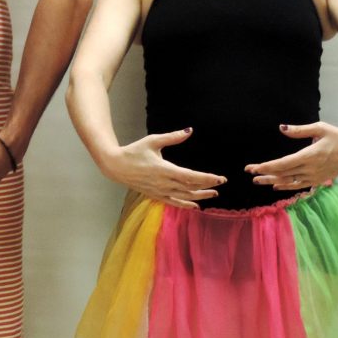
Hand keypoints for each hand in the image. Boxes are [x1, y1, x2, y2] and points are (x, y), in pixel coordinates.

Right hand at [101, 129, 225, 208]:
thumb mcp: (153, 141)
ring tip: (213, 194)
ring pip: (185, 197)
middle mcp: (164, 183)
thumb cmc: (134, 151)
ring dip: (200, 196)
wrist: (116, 166)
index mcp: (165, 169)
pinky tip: (195, 206)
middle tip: (221, 184)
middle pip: (191, 188)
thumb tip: (189, 131)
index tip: (220, 178)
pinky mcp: (156, 195)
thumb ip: (172, 137)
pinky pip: (174, 202)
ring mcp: (160, 191)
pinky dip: (185, 205)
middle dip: (207, 186)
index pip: (191, 177)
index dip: (207, 178)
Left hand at [246, 122, 337, 189]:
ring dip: (272, 181)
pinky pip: (299, 185)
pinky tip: (276, 186)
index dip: (267, 167)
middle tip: (249, 172)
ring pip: (290, 181)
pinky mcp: (319, 179)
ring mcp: (315, 176)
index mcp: (310, 155)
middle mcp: (311, 168)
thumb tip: (282, 128)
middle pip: (283, 174)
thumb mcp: (320, 128)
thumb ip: (299, 130)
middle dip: (265, 174)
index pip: (283, 164)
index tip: (253, 167)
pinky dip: (287, 186)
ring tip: (257, 181)